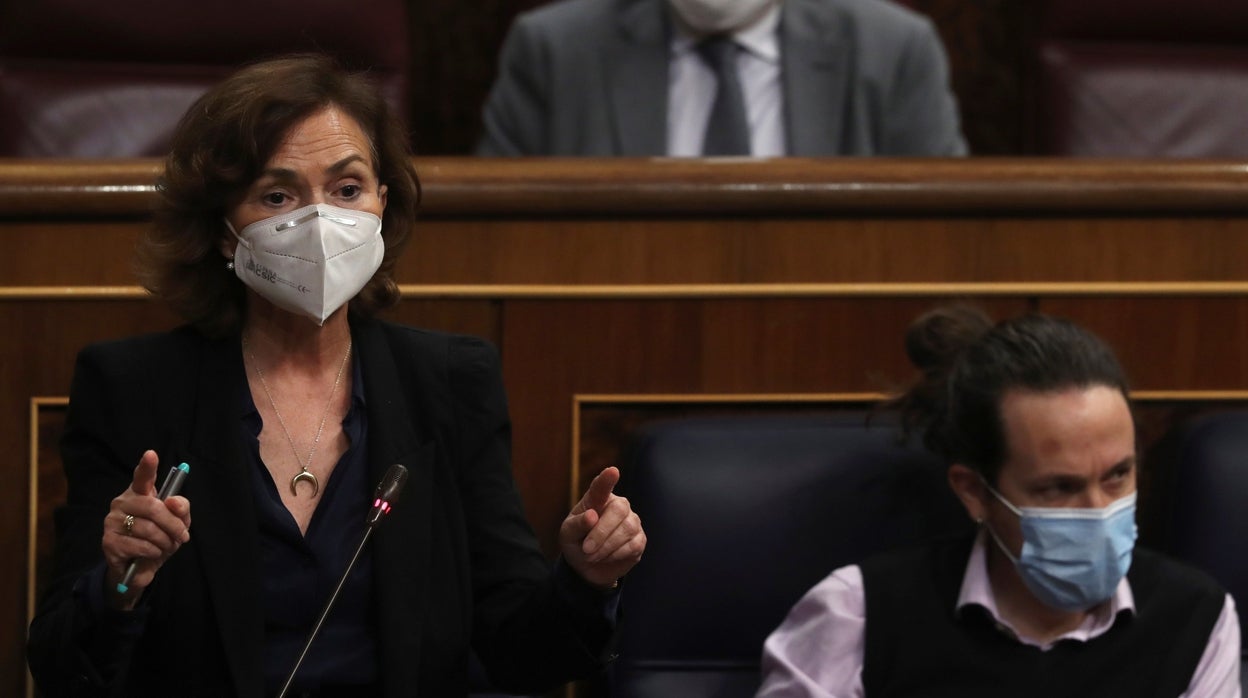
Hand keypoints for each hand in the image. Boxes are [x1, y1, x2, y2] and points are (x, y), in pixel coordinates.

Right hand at [100, 450, 191, 609]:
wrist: (139, 567)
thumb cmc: (159, 538)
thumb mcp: (178, 523)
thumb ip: (181, 509)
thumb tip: (173, 501)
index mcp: (140, 493)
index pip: (142, 477)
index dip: (147, 466)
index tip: (151, 454)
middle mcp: (122, 502)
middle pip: (153, 507)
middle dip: (174, 525)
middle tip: (182, 536)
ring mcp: (112, 521)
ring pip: (148, 529)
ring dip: (165, 542)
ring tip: (164, 546)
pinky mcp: (108, 542)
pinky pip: (140, 545)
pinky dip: (153, 552)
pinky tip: (150, 553)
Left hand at [559, 466, 645, 590]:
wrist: (587, 566)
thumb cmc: (576, 542)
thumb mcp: (568, 534)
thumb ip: (578, 524)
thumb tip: (592, 516)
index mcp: (597, 499)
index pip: (602, 486)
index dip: (607, 479)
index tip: (613, 471)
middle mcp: (618, 505)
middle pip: (619, 510)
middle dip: (601, 532)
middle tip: (586, 549)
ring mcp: (632, 521)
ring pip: (627, 528)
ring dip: (606, 546)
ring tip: (592, 555)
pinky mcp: (639, 539)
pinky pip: (633, 545)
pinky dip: (616, 554)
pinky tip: (606, 556)